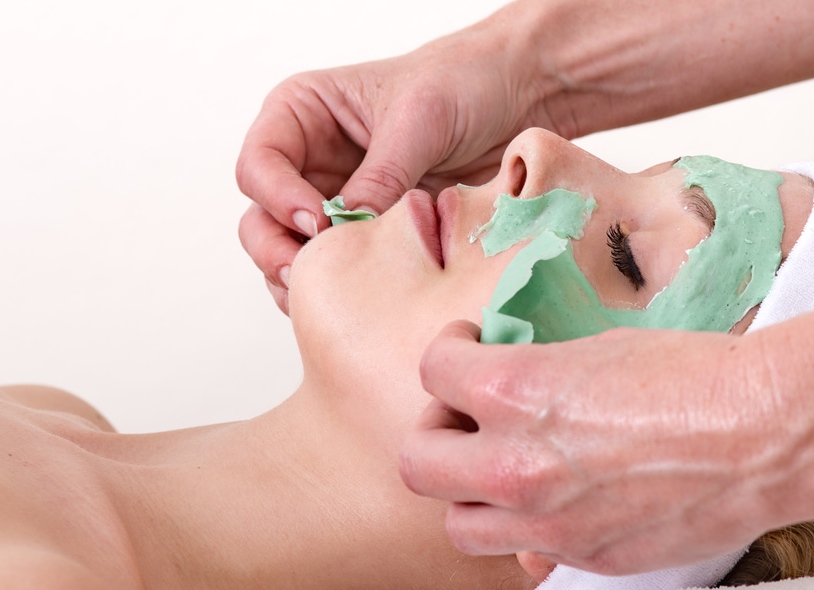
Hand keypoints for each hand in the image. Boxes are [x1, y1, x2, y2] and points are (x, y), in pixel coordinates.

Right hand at [236, 31, 552, 312]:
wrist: (516, 97)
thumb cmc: (461, 83)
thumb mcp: (419, 120)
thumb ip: (381, 175)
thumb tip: (350, 229)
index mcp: (303, 114)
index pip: (260, 163)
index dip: (278, 198)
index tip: (319, 221)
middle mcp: (309, 161)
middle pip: (262, 217)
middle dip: (278, 249)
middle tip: (310, 273)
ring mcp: (337, 202)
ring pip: (291, 252)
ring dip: (305, 278)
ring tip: (336, 293)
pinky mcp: (369, 234)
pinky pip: (337, 270)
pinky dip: (340, 288)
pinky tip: (360, 299)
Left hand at [399, 320, 813, 574]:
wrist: (769, 433)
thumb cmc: (698, 374)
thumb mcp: (601, 348)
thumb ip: (536, 376)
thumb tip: (510, 388)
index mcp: (517, 393)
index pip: (434, 373)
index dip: (448, 353)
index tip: (466, 350)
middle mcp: (517, 465)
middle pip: (420, 462)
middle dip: (437, 429)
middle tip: (467, 413)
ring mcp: (549, 524)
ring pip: (460, 526)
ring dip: (470, 492)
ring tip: (504, 465)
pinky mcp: (587, 559)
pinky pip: (526, 553)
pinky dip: (528, 527)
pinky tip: (559, 497)